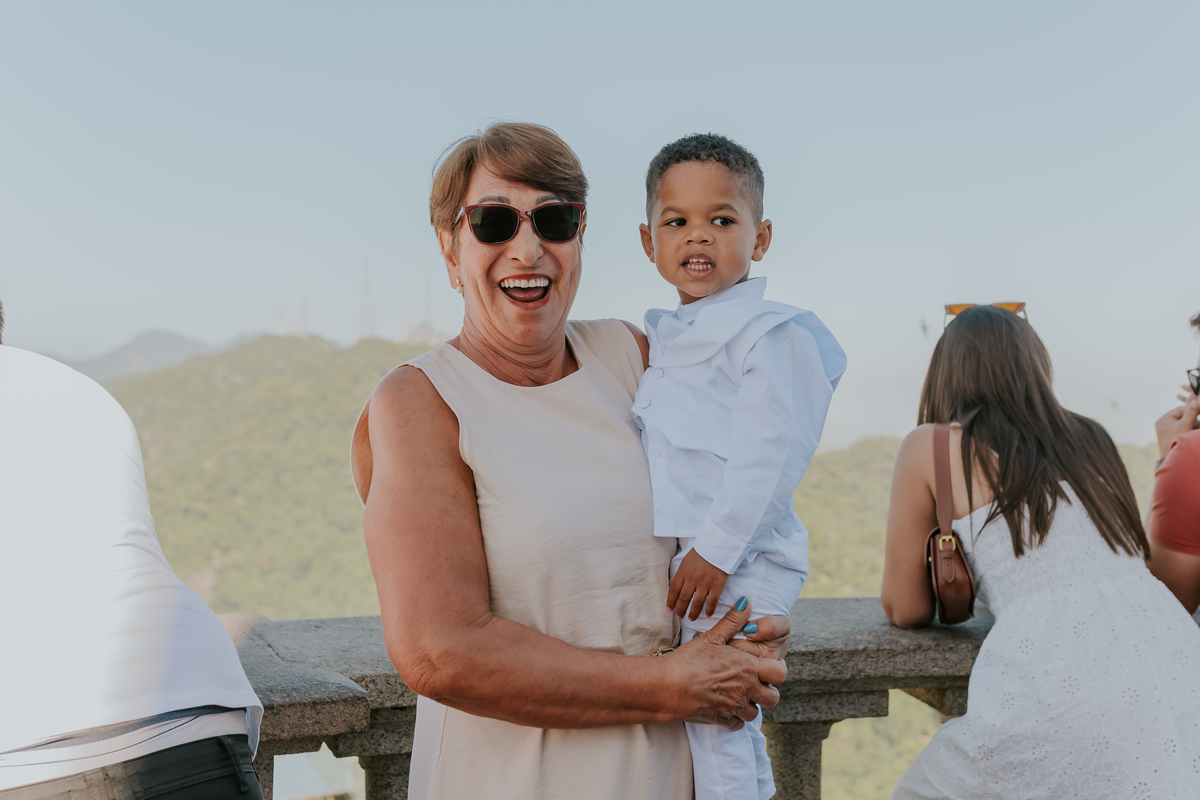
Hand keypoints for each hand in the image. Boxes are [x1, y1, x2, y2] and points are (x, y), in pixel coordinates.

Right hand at [666, 600, 786, 729]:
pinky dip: (735, 717)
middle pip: (774, 697)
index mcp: (748, 668)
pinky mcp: (722, 720)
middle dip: (767, 691)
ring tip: (738, 693)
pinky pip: (738, 724)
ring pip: (756, 713)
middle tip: (754, 683)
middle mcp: (746, 689)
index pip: (780, 673)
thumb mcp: (712, 637)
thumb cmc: (690, 660)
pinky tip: (725, 705)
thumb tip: (745, 603)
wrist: (669, 687)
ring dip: (750, 705)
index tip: (767, 666)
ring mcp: (735, 707)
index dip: (777, 669)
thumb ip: (732, 621)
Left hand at [668, 549, 729, 620]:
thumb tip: (678, 587)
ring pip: (697, 603)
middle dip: (681, 610)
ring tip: (691, 618)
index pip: (673, 590)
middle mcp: (692, 579)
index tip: (669, 609)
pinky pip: (712, 601)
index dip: (670, 601)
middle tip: (680, 617)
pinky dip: (709, 610)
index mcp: (683, 572)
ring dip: (693, 613)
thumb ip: (683, 573)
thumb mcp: (687, 561)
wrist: (719, 546)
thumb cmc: (703, 552)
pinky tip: (707, 615)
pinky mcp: (717, 586)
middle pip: (684, 599)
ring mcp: (705, 583)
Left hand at [1155, 394, 1199, 460]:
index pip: (1181, 409)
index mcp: (1163, 420)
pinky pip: (1187, 430)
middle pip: (1185, 416)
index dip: (1193, 409)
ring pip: (1188, 423)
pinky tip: (1193, 434)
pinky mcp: (1176, 437)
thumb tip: (1196, 400)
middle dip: (1194, 420)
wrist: (1174, 462)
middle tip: (1195, 426)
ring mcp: (1171, 431)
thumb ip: (1191, 413)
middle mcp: (1165, 424)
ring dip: (1194, 426)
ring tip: (1193, 432)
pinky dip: (1192, 431)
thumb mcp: (1184, 426)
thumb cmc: (1176, 443)